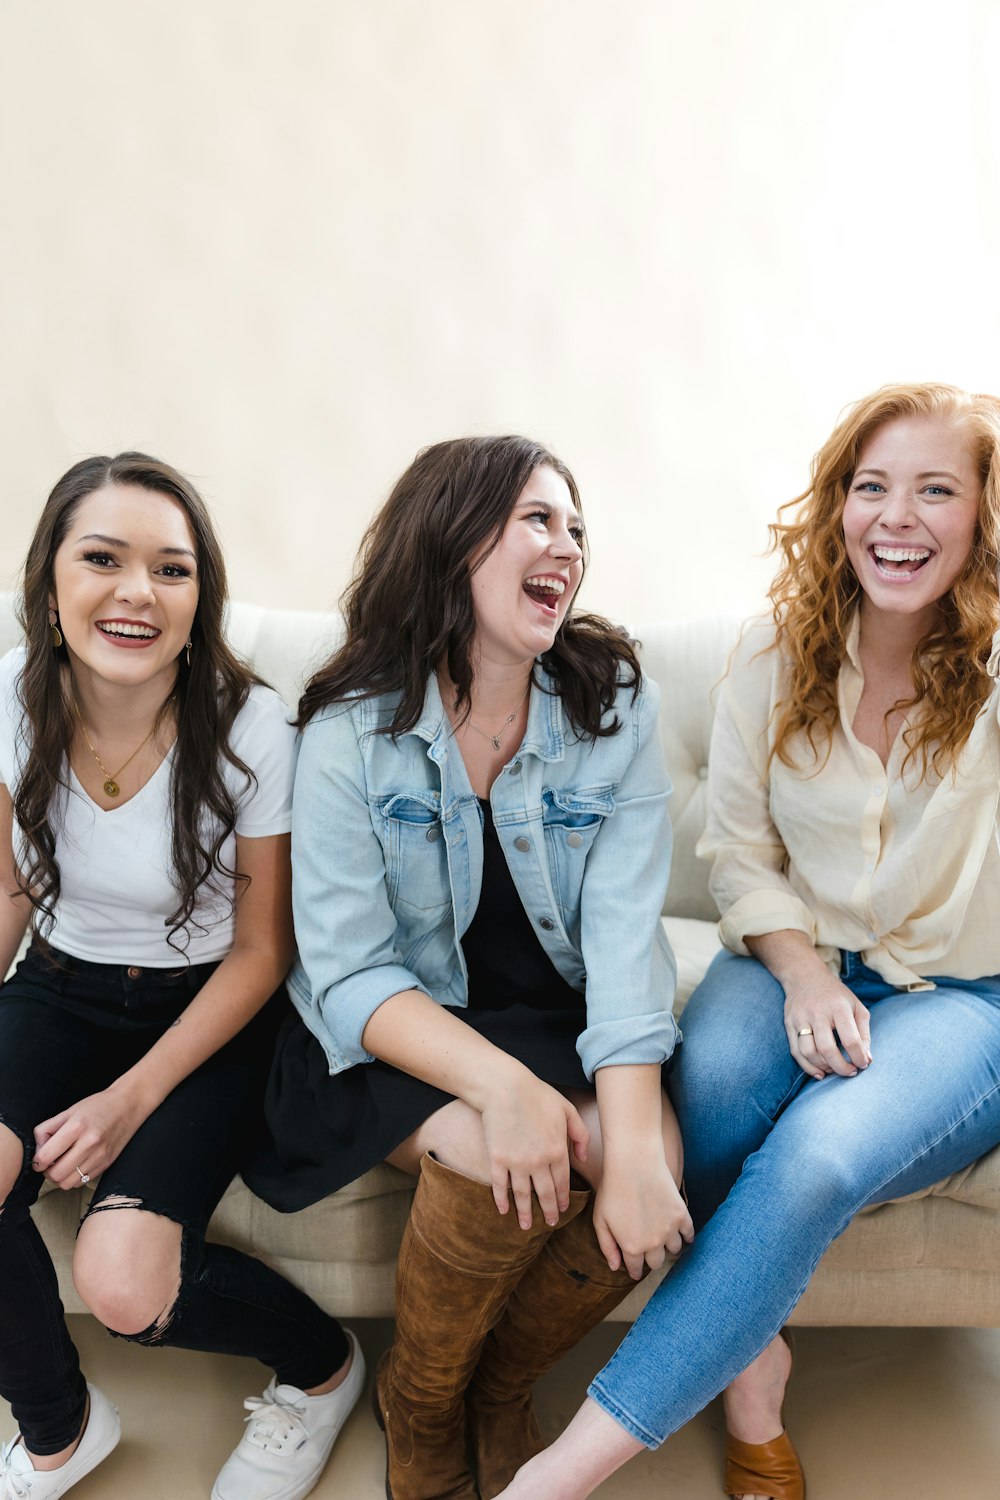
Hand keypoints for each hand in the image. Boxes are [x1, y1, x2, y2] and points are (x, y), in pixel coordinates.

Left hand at [32, 1083, 149, 1188]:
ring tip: (63, 1165)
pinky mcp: (107, 1164)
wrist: (129, 1105)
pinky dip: (74, 1178)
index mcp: (76, 1127)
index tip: (39, 1159)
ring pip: (68, 1183)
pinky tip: (76, 1165)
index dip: (37, 1162)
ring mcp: (100, 1156)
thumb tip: (37, 1151)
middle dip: (47, 1172)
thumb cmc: (98, 1106)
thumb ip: (47, 1129)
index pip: (46, 1157)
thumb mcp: (68, 1111)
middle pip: (56, 1175)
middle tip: (50, 1163)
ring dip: (61, 1177)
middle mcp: (89, 1143)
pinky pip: (82, 1182)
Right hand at [480, 1069, 589, 1229]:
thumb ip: (580, 1135)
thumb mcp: (567, 1110)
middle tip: (549, 1223)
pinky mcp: (497, 1160)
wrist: (505, 1087)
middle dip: (548, 1211)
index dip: (562, 1198)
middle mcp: (539, 1162)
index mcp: (558, 1150)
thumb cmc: (537, 1095)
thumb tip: (583, 1158)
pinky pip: (500, 1186)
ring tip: (526, 1226)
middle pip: (545, 1194)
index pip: (562, 1183)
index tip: (562, 1209)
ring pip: (523, 1196)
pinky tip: (504, 1210)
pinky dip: (502, 1200)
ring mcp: (517, 1163)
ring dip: (525, 1213)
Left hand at [593, 1153, 693, 1279]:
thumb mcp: (600, 1220)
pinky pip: (689, 1234)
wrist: (633, 1164)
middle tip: (649, 1254)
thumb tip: (615, 1267)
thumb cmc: (612, 1189)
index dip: (635, 1270)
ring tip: (664, 1242)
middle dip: (651, 1260)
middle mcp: (653, 1243)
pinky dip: (687, 1237)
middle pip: (657, 1262)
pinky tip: (683, 1235)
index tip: (635, 1269)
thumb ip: (607, 1246)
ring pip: (674, 1250)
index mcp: (631, 1247)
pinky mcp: (681, 1215)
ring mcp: (669, 1230)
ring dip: (668, 1248)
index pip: (636, 1268)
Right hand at [784, 971, 871, 1079]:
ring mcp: (800, 1018)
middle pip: (827, 1049)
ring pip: (809, 1052)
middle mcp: (818, 1012)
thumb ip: (864, 1033)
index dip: (859, 1057)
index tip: (863, 1064)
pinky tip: (820, 1073)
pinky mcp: (789, 1024)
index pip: (850, 1039)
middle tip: (850, 1072)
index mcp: (839, 1007)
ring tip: (834, 1069)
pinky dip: (808, 1067)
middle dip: (841, 1067)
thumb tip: (867, 1060)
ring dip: (824, 1067)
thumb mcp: (856, 1007)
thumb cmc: (836, 995)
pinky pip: (796, 1052)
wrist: (805, 976)